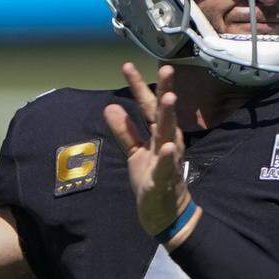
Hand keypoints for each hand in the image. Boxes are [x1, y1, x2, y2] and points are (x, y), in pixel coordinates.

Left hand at [104, 64, 190, 235]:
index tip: (127, 65)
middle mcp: (166, 142)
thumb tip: (110, 107)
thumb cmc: (152, 178)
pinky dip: (167, 156)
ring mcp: (167, 160)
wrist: (165, 212)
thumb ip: (124, 131)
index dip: (139, 86)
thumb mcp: (134, 152)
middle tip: (167, 69)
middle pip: (164, 113)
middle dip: (165, 91)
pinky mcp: (164, 180)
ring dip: (169, 116)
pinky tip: (167, 145)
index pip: (147, 106)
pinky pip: (167, 167)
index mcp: (157, 134)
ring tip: (168, 98)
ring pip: (168, 135)